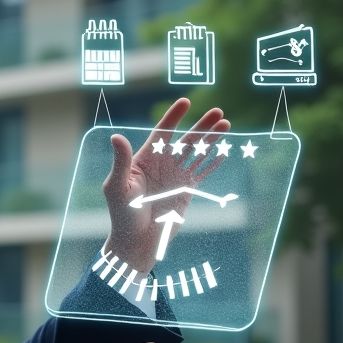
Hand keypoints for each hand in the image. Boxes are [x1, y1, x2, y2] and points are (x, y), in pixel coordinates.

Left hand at [102, 98, 229, 272]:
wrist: (136, 240)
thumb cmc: (122, 214)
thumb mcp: (118, 186)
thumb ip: (121, 161)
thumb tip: (116, 136)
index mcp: (145, 159)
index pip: (162, 132)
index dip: (173, 117)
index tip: (185, 102)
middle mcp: (162, 163)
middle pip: (185, 139)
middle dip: (201, 125)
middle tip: (218, 112)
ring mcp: (176, 176)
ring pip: (197, 152)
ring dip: (211, 139)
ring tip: (226, 124)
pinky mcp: (186, 190)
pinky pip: (202, 172)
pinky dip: (213, 162)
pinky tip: (225, 151)